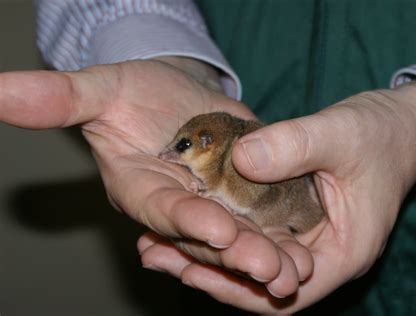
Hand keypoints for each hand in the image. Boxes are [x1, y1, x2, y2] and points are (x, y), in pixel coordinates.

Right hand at [0, 57, 312, 296]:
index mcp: (139, 189)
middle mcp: (176, 207)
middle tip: (271, 269)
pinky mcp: (239, 199)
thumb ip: (59, 98)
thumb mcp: (101, 88)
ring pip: (238, 238)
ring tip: (295, 272)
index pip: (161, 210)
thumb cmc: (134, 92)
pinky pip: (259, 222)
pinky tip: (301, 253)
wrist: (177, 95)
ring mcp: (210, 206)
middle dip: (236, 253)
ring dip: (264, 256)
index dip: (184, 220)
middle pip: (206, 236)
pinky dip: (278, 237)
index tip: (215, 227)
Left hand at [140, 81, 415, 312]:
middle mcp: (319, 253)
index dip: (236, 287)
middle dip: (207, 270)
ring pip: (251, 259)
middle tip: (155, 254)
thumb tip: (239, 159)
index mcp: (341, 252)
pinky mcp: (293, 216)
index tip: (189, 269)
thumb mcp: (341, 134)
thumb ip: (294, 146)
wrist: (401, 126)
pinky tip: (187, 214)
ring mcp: (305, 236)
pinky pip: (253, 231)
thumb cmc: (382, 134)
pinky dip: (221, 228)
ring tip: (156, 240)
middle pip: (258, 281)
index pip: (285, 292)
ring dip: (207, 252)